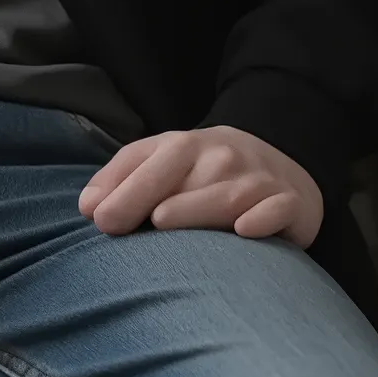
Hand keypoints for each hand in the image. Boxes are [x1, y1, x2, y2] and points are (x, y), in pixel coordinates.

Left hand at [78, 125, 324, 249]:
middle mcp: (222, 158)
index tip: (99, 220)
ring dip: (196, 209)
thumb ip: (123, 178)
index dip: (125, 190)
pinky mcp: (290, 204)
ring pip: (226, 196)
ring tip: (163, 221)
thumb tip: (87, 207)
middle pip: (186, 179)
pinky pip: (278, 210)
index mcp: (185, 146)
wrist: (277, 162)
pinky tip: (245, 230)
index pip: (152, 163)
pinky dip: (263, 219)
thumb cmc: (204, 171)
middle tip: (119, 225)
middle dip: (150, 197)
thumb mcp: (162, 160)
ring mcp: (258, 180)